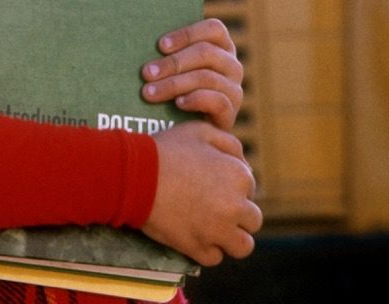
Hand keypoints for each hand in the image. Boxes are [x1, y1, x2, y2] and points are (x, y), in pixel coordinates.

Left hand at [141, 18, 242, 130]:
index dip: (187, 34)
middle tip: (146, 73)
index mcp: (221, 45)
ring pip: (206, 78)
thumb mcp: (174, 64)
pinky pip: (217, 101)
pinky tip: (178, 103)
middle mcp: (232, 64)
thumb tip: (140, 35)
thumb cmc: (174, 84)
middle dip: (172, 62)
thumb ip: (167, 50)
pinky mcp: (231, 113)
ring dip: (173, 84)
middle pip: (206, 53)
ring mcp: (234, 89)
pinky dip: (195, 100)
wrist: (189, 124)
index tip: (160, 45)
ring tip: (149, 92)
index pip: (214, 29)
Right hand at [142, 122, 261, 264]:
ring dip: (231, 237)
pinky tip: (194, 234)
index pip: (250, 187)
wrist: (135, 175)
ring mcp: (219, 231)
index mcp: (238, 176)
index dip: (233, 185)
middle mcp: (236, 207)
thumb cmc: (167, 149)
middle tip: (215, 206)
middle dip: (238, 214)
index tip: (215, 184)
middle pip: (252, 219)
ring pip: (243, 245)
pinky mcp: (200, 249)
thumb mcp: (199, 131)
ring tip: (213, 227)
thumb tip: (244, 164)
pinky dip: (206, 248)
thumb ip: (229, 143)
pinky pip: (214, 257)